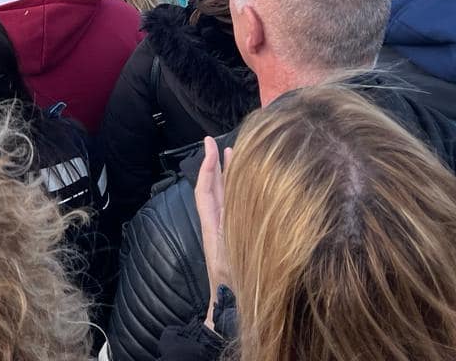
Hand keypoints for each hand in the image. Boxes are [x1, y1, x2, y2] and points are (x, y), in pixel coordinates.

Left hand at [193, 137, 232, 329]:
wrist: (229, 310)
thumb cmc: (231, 285)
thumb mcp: (230, 253)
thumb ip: (232, 228)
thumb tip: (232, 202)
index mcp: (213, 225)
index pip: (206, 189)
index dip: (207, 165)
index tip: (209, 144)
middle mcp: (218, 225)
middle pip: (216, 189)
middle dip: (219, 166)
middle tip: (224, 144)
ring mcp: (226, 231)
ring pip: (226, 198)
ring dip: (230, 178)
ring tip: (236, 156)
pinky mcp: (235, 238)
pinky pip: (235, 210)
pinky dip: (240, 195)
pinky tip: (249, 188)